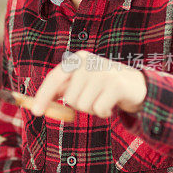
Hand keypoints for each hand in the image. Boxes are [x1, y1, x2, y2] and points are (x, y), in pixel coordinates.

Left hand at [31, 51, 146, 119]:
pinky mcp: (116, 85)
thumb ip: (61, 90)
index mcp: (77, 60)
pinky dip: (104, 113)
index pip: (54, 78)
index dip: (43, 96)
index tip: (36, 112)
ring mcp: (103, 73)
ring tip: (102, 100)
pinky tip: (111, 104)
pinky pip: (99, 110)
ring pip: (83, 106)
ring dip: (92, 110)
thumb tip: (36, 105)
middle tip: (92, 99)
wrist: (135, 85)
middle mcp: (88, 63)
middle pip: (70, 99)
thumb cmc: (102, 86)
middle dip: (80, 106)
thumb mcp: (80, 83)